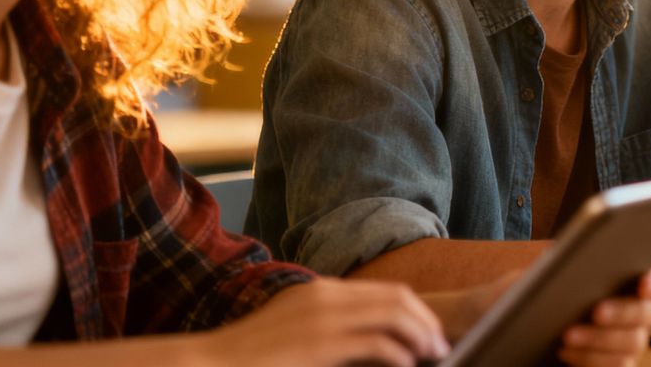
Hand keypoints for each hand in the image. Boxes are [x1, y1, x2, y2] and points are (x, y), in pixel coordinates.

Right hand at [204, 278, 447, 366]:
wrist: (210, 366)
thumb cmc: (252, 360)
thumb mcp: (295, 333)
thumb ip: (330, 330)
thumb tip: (372, 345)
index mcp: (321, 292)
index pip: (384, 291)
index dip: (414, 311)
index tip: (428, 334)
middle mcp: (326, 297)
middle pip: (397, 297)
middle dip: (425, 321)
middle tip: (441, 346)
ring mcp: (323, 318)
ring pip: (394, 315)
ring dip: (420, 336)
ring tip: (433, 355)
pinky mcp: (320, 344)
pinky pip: (377, 343)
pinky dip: (399, 354)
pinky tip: (406, 366)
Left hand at [557, 269, 650, 365]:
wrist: (545, 328)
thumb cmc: (558, 294)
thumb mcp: (561, 275)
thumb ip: (570, 263)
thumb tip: (564, 260)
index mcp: (633, 288)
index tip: (643, 283)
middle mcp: (639, 316)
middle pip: (644, 314)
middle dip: (621, 313)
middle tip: (597, 311)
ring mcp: (631, 344)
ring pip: (630, 344)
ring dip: (598, 339)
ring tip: (567, 335)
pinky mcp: (618, 365)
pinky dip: (589, 359)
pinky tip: (566, 351)